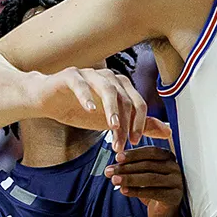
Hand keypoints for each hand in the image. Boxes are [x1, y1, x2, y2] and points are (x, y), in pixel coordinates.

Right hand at [27, 67, 168, 148]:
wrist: (47, 100)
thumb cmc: (81, 109)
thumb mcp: (111, 122)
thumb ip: (139, 125)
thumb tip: (168, 131)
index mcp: (121, 87)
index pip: (138, 104)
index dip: (139, 123)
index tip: (134, 143)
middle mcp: (109, 77)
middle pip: (125, 98)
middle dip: (125, 122)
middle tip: (120, 143)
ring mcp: (90, 74)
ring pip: (107, 89)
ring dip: (111, 109)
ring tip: (111, 126)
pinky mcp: (71, 75)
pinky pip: (81, 83)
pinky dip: (86, 95)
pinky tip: (89, 109)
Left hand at [104, 145, 183, 216]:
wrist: (164, 212)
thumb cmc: (153, 190)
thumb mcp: (143, 175)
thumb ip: (132, 168)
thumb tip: (112, 167)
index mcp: (168, 157)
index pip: (151, 152)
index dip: (133, 154)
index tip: (117, 157)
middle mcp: (174, 167)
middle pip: (148, 165)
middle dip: (126, 168)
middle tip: (110, 171)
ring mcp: (176, 182)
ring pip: (150, 178)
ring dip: (129, 179)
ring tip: (114, 180)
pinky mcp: (174, 196)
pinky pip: (153, 192)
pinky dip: (136, 191)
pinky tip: (124, 191)